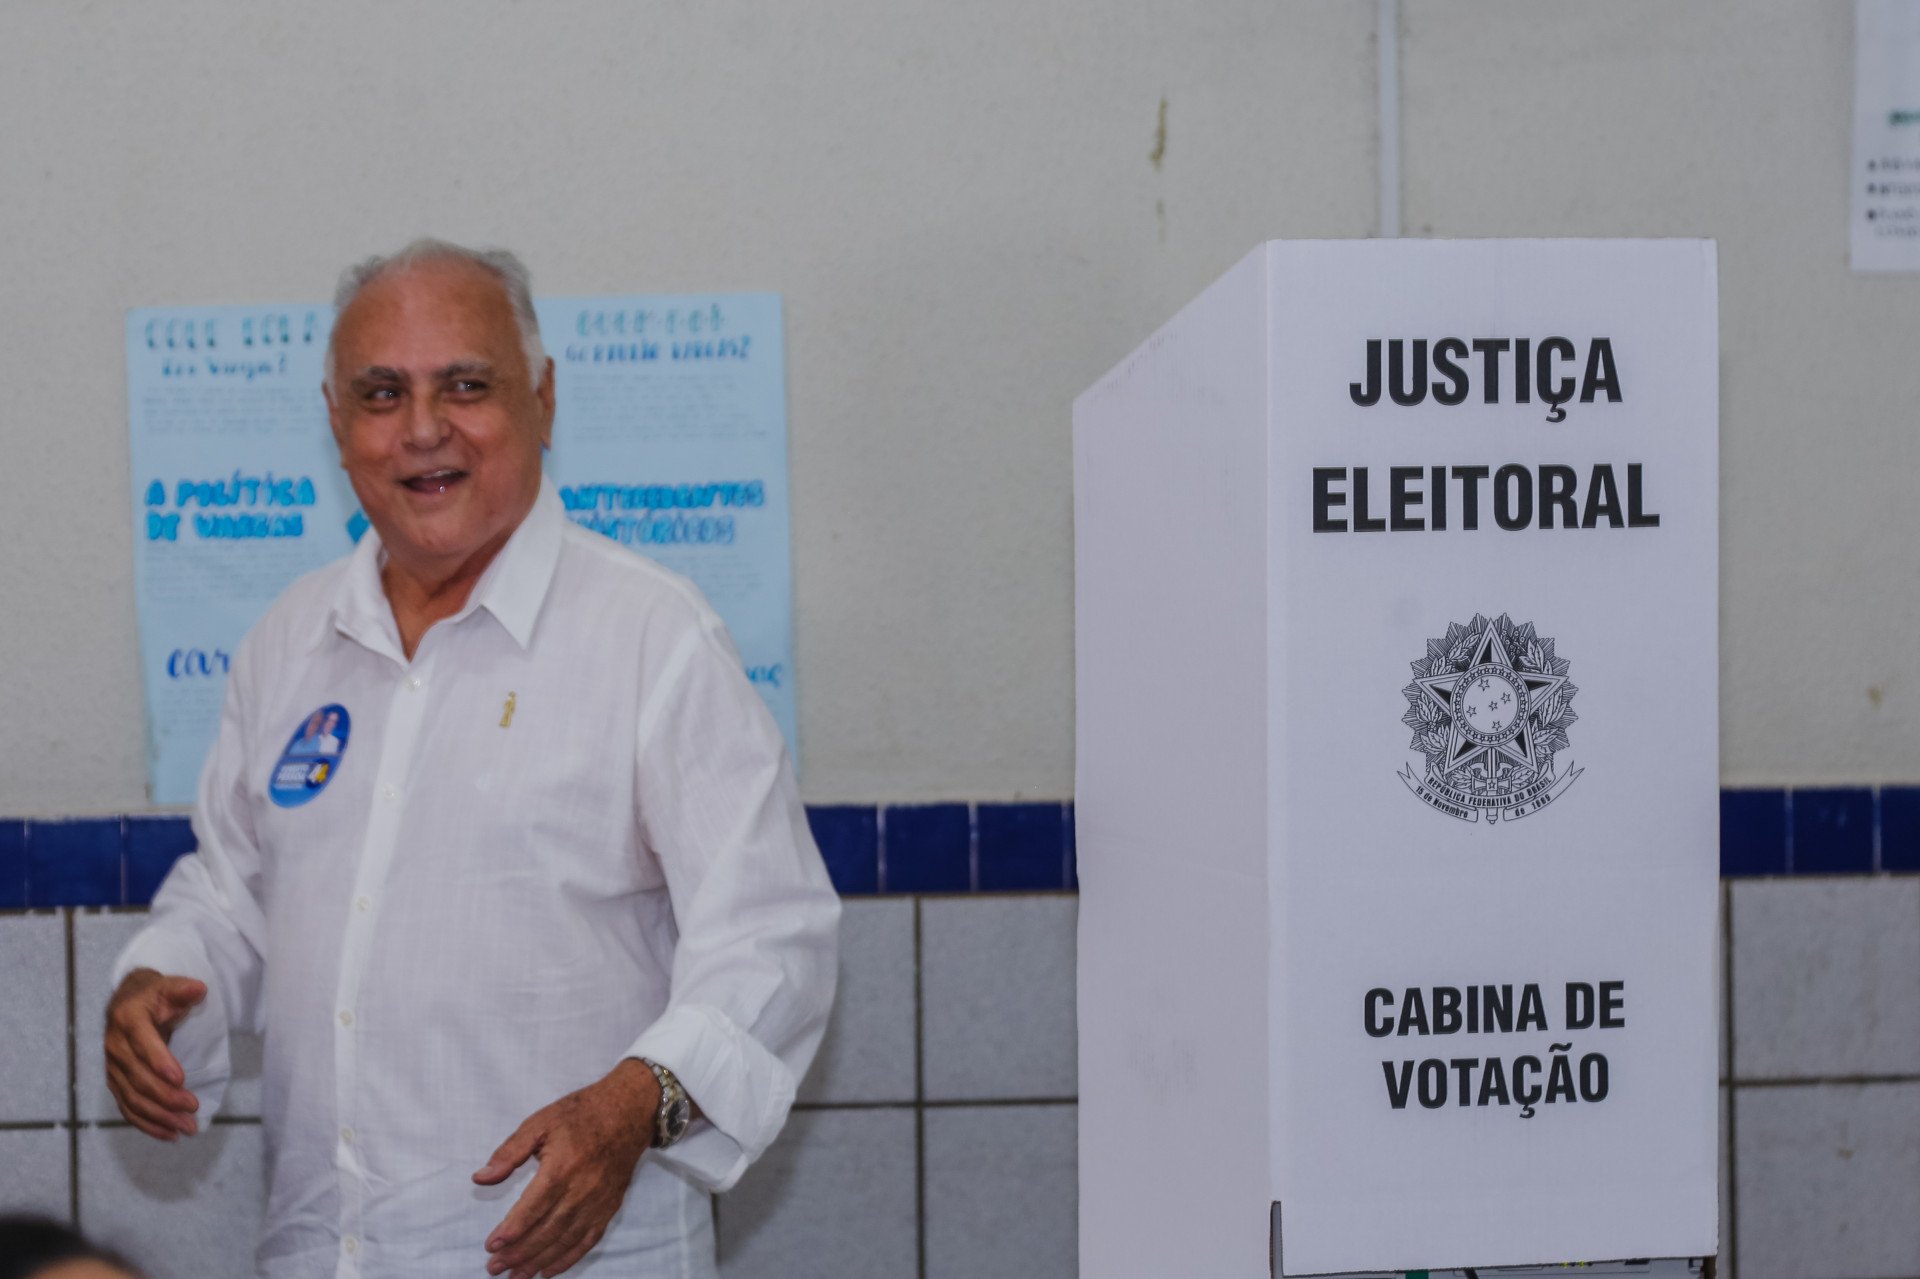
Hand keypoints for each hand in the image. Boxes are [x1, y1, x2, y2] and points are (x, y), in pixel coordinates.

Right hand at [103, 968, 206, 1140]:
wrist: (126, 1004)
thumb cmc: (154, 996)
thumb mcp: (168, 987)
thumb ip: (182, 990)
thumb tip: (200, 989)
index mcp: (128, 1020)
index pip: (142, 1043)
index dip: (159, 1061)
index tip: (180, 1079)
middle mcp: (115, 1047)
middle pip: (138, 1078)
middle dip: (165, 1097)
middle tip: (193, 1108)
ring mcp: (113, 1068)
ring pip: (133, 1098)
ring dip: (159, 1116)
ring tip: (187, 1128)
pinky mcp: (116, 1083)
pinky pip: (128, 1108)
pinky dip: (147, 1124)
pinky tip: (169, 1135)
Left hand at [472, 1059, 659, 1277]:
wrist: (629, 1111)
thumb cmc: (580, 1114)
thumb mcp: (540, 1122)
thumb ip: (509, 1151)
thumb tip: (481, 1177)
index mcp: (562, 1167)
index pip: (533, 1208)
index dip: (511, 1231)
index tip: (491, 1246)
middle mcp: (582, 1190)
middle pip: (547, 1230)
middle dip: (519, 1253)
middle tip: (495, 1268)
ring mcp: (598, 1201)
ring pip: (566, 1240)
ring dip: (539, 1261)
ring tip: (517, 1276)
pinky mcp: (609, 1207)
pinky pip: (588, 1240)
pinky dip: (568, 1259)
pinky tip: (548, 1270)